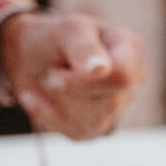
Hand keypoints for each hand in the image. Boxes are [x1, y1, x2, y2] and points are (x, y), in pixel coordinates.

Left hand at [0, 10, 144, 139]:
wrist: (33, 57)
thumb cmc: (55, 38)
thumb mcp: (65, 31)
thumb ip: (83, 46)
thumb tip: (100, 69)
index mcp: (131, 48)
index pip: (122, 77)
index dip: (87, 82)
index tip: (55, 73)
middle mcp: (132, 81)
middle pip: (109, 104)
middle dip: (69, 91)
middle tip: (50, 72)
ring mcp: (118, 108)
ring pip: (94, 123)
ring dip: (59, 103)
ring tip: (48, 82)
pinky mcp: (99, 128)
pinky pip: (78, 133)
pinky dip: (49, 117)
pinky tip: (38, 99)